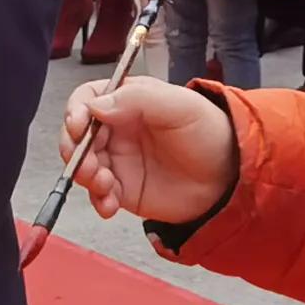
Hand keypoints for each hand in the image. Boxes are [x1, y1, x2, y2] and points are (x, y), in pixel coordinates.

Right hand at [60, 76, 239, 225]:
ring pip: (82, 165)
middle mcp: (116, 129)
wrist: (229, 176)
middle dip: (74, 150)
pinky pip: (98, 194)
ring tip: (104, 185)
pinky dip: (97, 200)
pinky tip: (110, 205)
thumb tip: (95, 106)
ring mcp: (117, 160)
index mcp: (127, 101)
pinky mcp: (122, 188)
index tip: (78, 125)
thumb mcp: (178, 106)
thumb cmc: (208, 132)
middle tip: (88, 165)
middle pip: (76, 134)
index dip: (76, 110)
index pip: (87, 98)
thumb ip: (138, 100)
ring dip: (84, 176)